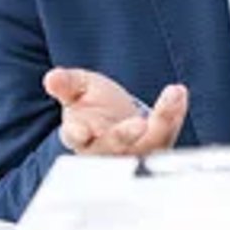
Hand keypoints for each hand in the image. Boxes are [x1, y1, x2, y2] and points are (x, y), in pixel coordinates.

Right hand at [44, 68, 187, 156]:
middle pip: (115, 147)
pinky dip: (174, 114)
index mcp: (81, 137)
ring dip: (162, 121)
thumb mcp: (77, 90)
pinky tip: (177, 95)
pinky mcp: (155, 148)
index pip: (76, 140)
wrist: (113, 118)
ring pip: (149, 144)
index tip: (81, 132)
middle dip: (125, 136)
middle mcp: (107, 150)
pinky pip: (168, 135)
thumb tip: (51, 78)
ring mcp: (133, 152)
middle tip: (137, 124)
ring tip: (173, 95)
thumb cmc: (91, 107)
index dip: (78, 136)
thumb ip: (66, 84)